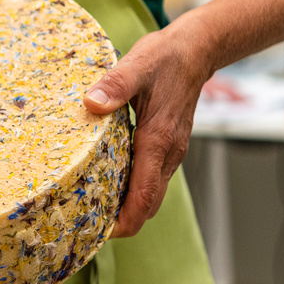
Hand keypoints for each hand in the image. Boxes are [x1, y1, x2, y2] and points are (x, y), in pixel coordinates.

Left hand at [83, 26, 212, 237]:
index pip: (145, 193)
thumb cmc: (166, 57)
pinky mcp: (167, 147)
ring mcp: (171, 152)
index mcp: (159, 139)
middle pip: (148, 203)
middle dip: (122, 221)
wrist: (196, 50)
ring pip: (151, 193)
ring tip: (92, 212)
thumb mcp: (137, 65)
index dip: (126, 219)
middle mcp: (169, 152)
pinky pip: (150, 178)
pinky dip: (132, 190)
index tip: (103, 233)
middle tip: (87, 228)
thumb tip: (91, 103)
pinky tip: (107, 184)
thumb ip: (115, 85)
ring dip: (127, 207)